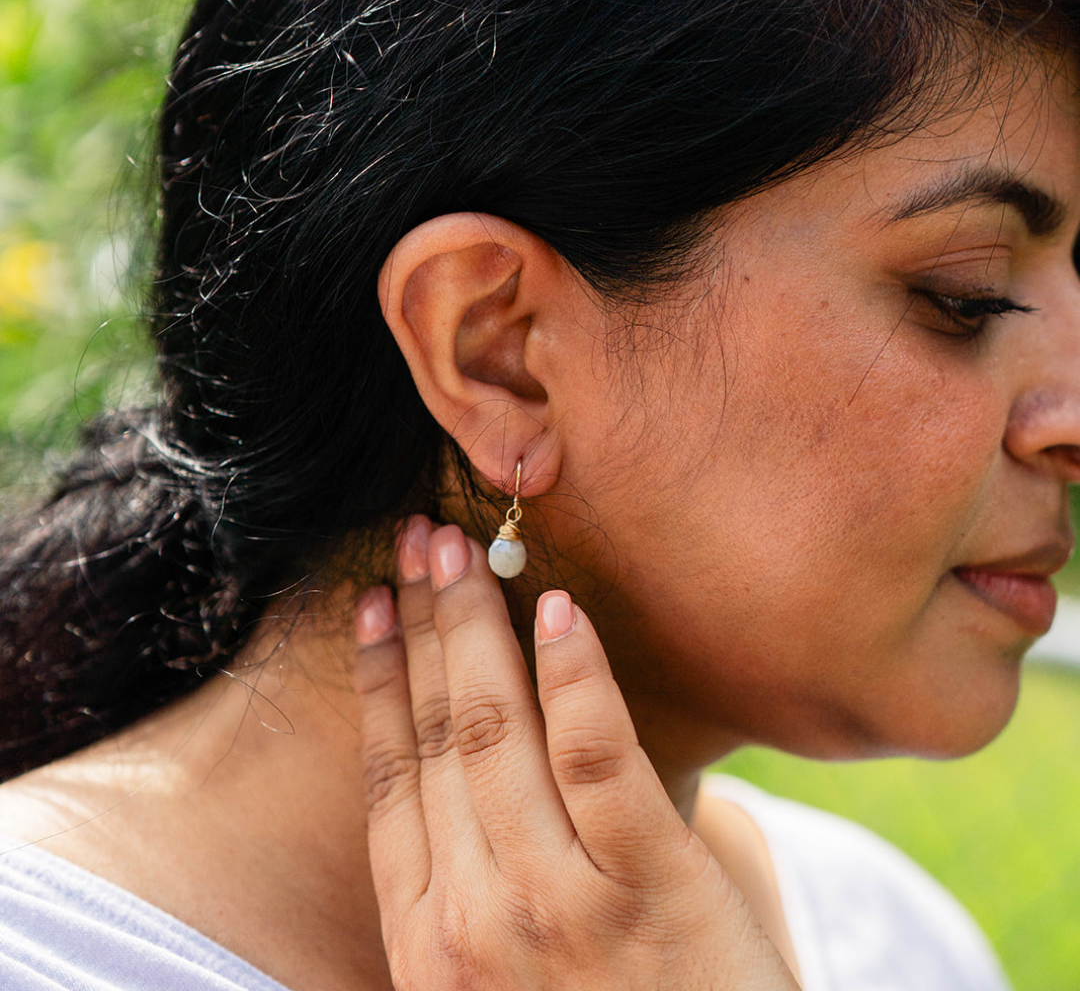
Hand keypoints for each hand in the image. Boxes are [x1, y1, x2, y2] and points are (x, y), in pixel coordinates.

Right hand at [354, 517, 797, 990]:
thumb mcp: (503, 981)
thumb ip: (481, 883)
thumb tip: (477, 764)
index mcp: (428, 939)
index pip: (389, 777)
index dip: (377, 680)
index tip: (369, 605)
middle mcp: (471, 918)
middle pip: (436, 735)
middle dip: (421, 623)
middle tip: (416, 538)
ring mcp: (557, 904)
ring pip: (498, 733)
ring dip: (475, 627)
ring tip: (463, 549)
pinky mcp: (646, 891)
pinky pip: (600, 758)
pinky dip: (574, 679)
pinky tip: (559, 613)